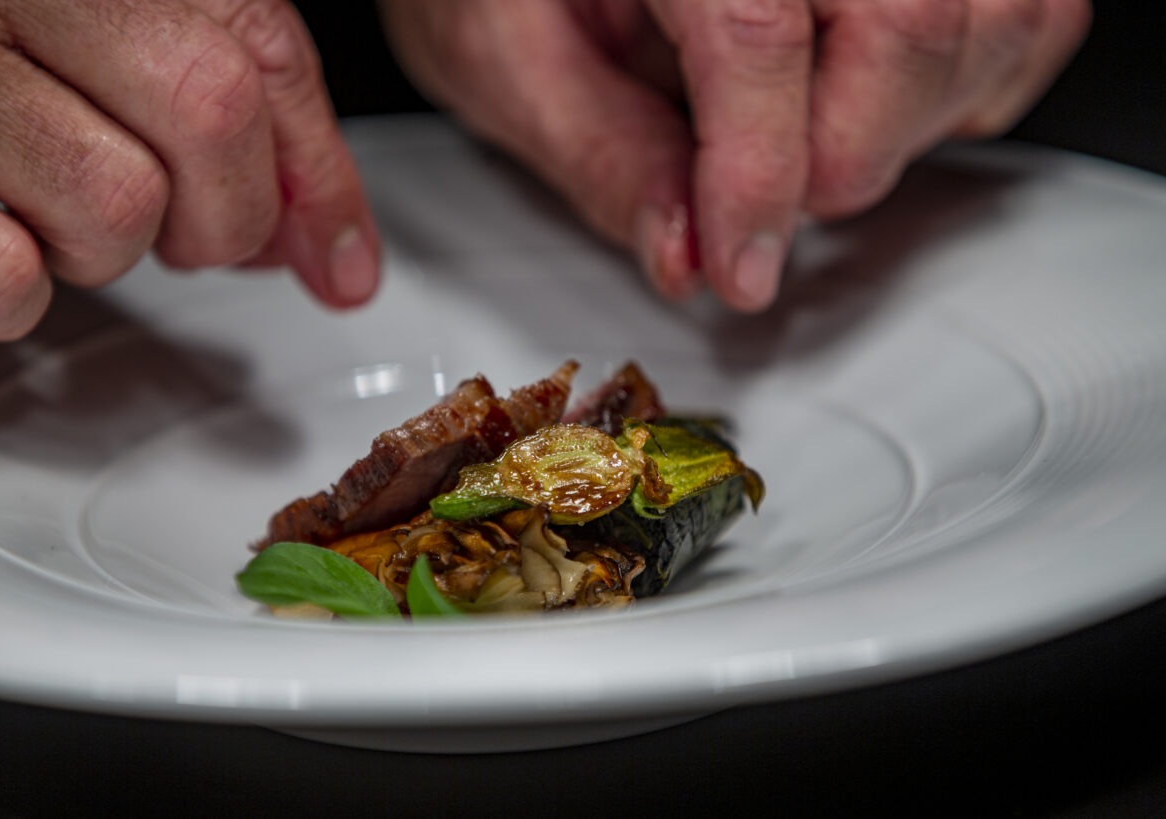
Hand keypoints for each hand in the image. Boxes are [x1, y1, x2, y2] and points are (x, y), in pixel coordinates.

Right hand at [0, 0, 378, 342]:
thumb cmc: (1, 45)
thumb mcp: (142, 48)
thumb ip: (262, 136)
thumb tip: (338, 265)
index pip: (259, 57)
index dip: (305, 173)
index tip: (317, 246)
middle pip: (208, 115)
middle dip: (217, 214)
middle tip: (171, 222)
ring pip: (113, 204)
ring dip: (102, 247)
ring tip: (47, 203)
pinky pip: (0, 277)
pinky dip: (13, 289)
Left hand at [382, 0, 1090, 310]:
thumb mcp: (510, 62)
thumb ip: (605, 159)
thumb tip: (688, 257)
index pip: (757, 30)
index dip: (756, 177)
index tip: (740, 268)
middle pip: (905, 29)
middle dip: (837, 162)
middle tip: (757, 199)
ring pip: (987, 25)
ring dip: (900, 131)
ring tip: (803, 134)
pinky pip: (1023, 21)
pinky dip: (960, 93)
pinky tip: (871, 100)